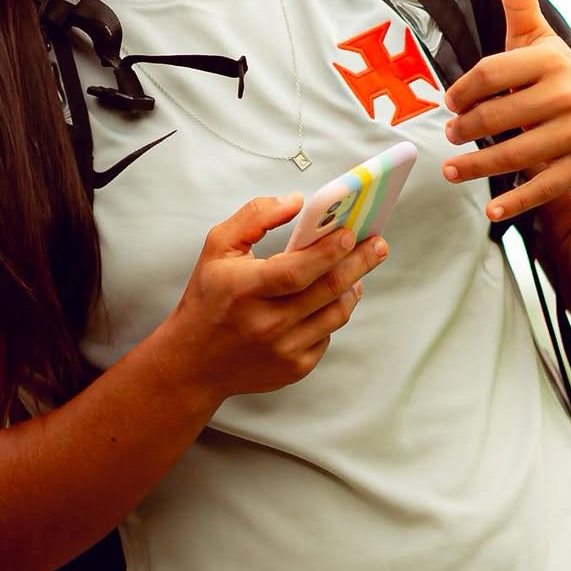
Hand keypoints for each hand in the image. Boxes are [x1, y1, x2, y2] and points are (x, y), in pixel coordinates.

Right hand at [168, 195, 388, 401]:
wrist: (193, 363)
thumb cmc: (208, 298)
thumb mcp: (218, 247)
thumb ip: (255, 217)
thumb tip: (296, 201)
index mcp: (244, 289)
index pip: (296, 271)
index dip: (327, 252)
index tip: (350, 232)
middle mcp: (265, 323)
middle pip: (326, 291)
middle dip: (359, 263)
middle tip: (378, 244)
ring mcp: (282, 349)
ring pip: (335, 314)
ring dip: (353, 287)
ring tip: (359, 268)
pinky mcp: (294, 368)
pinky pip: (327, 335)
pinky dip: (334, 313)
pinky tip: (333, 297)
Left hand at [441, 0, 570, 220]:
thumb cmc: (559, 77)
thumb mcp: (541, 41)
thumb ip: (521, 4)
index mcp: (549, 62)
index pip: (493, 73)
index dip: (463, 89)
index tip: (449, 101)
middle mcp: (565, 96)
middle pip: (499, 116)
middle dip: (466, 128)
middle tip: (449, 134)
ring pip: (516, 154)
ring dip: (478, 166)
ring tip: (450, 169)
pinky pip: (543, 187)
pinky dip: (516, 201)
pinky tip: (492, 210)